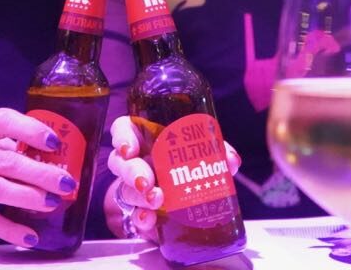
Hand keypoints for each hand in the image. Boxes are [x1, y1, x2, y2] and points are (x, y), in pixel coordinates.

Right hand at [0, 107, 76, 246]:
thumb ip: (4, 143)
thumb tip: (50, 154)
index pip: (3, 121)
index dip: (31, 130)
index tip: (54, 142)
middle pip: (6, 161)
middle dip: (40, 172)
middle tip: (66, 181)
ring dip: (30, 197)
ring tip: (54, 202)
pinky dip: (10, 230)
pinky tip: (31, 237)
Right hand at [104, 115, 240, 239]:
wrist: (187, 198)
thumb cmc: (189, 163)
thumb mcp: (202, 151)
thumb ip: (215, 151)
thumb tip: (230, 160)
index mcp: (146, 138)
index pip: (123, 129)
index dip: (122, 137)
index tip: (129, 149)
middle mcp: (136, 160)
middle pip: (120, 162)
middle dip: (132, 172)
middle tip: (147, 182)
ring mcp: (134, 187)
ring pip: (125, 188)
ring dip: (139, 195)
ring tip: (156, 200)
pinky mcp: (141, 211)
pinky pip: (134, 215)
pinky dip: (142, 217)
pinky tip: (150, 220)